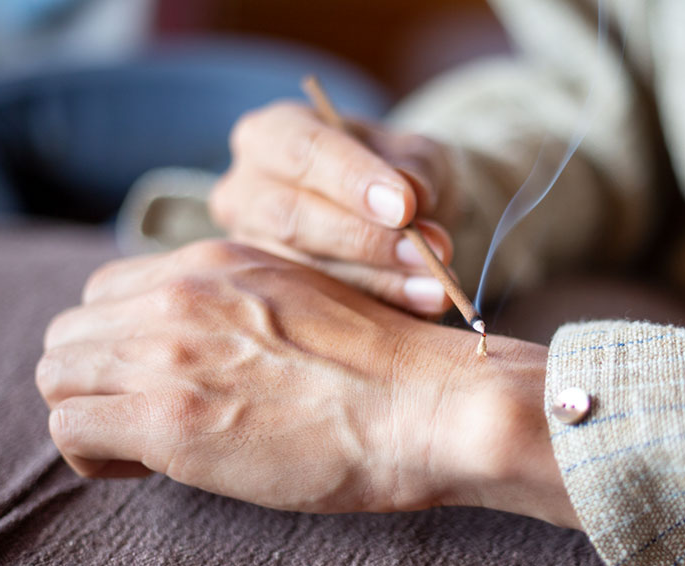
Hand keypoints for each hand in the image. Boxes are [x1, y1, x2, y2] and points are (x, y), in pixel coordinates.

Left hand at [36, 241, 577, 527]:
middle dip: (95, 378)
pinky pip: (71, 428)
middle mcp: (181, 293)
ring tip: (140, 448)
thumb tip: (206, 354)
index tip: (154, 381)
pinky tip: (144, 469)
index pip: (109, 292)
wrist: (429, 404)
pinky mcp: (169, 418)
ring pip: (58, 374)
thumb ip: (240, 312)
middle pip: (72, 331)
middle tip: (140, 418)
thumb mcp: (304, 305)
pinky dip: (94, 455)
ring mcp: (171, 352)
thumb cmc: (390, 371)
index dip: (120, 343)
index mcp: (216, 262)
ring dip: (89, 412)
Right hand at [209, 101, 458, 316]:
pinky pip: (321, 311)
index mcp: (270, 135)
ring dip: (380, 282)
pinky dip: (382, 310)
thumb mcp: (417, 154)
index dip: (352, 180)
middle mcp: (246, 193)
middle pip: (291, 217)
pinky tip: (425, 305)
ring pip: (305, 273)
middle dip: (366, 240)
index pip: (302, 151)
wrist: (404, 215)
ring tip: (439, 286)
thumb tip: (414, 195)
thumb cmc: (399, 172)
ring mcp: (250, 252)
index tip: (406, 206)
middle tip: (429, 252)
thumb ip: (415, 168)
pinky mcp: (274, 299)